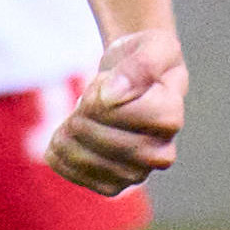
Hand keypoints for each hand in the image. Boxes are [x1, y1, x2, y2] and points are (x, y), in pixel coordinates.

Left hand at [50, 29, 184, 192]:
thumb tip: (112, 94)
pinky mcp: (114, 183)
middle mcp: (161, 152)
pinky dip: (63, 160)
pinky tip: (58, 140)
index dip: (106, 98)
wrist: (129, 76)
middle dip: (87, 120)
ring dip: (71, 141)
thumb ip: (141, 65)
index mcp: (172, 117)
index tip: (101, 83)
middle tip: (81, 101)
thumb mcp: (151, 46)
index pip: (135, 115)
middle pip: (118, 146)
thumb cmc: (143, 58)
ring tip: (67, 121)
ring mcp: (138, 171)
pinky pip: (84, 180)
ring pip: (99, 167)